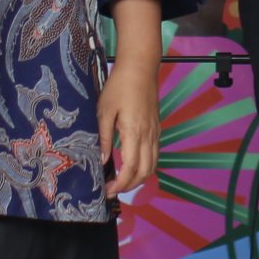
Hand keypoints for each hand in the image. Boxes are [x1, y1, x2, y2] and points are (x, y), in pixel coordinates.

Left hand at [98, 57, 159, 199]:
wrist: (140, 67)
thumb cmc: (119, 86)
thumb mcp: (104, 110)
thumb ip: (104, 137)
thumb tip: (101, 160)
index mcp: (134, 132)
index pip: (131, 168)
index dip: (120, 184)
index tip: (108, 191)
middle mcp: (149, 135)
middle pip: (146, 172)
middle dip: (130, 186)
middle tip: (112, 190)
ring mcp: (155, 132)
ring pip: (153, 165)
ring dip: (139, 178)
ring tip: (122, 182)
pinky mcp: (156, 127)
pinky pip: (154, 154)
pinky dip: (145, 166)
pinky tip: (132, 165)